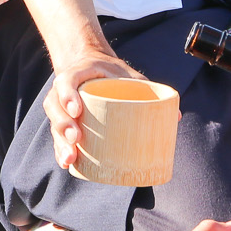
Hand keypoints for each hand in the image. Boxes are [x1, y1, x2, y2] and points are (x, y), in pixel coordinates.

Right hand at [46, 51, 145, 169]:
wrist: (91, 66)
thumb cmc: (112, 72)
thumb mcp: (129, 75)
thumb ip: (149, 90)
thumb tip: (177, 116)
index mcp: (79, 73)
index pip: (67, 81)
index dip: (68, 95)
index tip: (78, 110)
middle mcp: (64, 90)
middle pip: (55, 106)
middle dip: (63, 124)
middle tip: (76, 139)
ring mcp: (60, 106)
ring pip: (53, 124)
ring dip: (59, 142)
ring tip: (70, 159)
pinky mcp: (63, 121)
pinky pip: (56, 136)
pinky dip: (59, 150)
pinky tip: (67, 164)